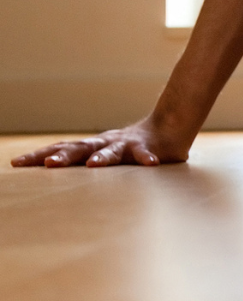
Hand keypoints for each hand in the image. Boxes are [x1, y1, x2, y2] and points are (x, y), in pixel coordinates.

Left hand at [9, 116, 191, 168]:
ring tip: (92, 165)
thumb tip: (50, 173)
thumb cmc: (130, 148)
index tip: (17, 164)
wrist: (167, 127)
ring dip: (103, 157)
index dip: (40, 155)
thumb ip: (83, 163)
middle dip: (64, 156)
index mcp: (91, 146)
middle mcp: (105, 142)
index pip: (61, 148)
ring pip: (112, 151)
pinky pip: (146, 155)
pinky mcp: (147, 148)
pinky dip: (147, 158)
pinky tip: (150, 164)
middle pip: (81, 148)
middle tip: (47, 165)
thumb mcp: (102, 155)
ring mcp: (126, 144)